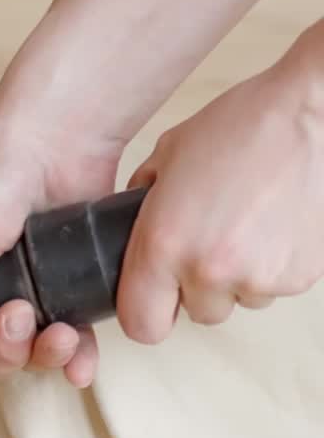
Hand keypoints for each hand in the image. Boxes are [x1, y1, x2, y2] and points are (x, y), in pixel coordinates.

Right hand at [0, 105, 121, 387]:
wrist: (59, 138)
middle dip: (4, 351)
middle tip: (18, 313)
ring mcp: (21, 293)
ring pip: (27, 356)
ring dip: (42, 355)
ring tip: (58, 330)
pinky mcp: (63, 289)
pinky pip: (68, 343)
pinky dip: (75, 357)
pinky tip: (81, 359)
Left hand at [118, 39, 323, 342]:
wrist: (311, 112)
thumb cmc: (243, 125)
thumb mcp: (168, 155)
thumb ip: (140, 204)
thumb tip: (132, 236)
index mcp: (163, 245)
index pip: (142, 325)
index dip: (148, 311)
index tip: (158, 295)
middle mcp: (208, 270)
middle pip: (198, 313)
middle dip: (201, 286)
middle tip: (213, 237)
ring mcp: (257, 278)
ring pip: (240, 300)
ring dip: (240, 274)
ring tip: (249, 222)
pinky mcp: (298, 277)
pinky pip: (275, 287)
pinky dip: (274, 264)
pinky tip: (275, 223)